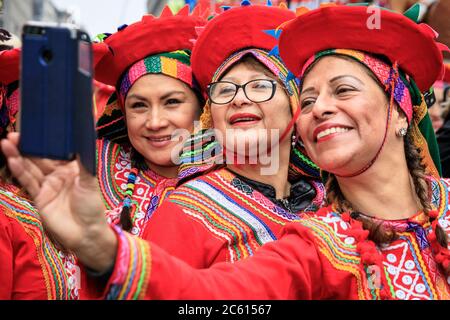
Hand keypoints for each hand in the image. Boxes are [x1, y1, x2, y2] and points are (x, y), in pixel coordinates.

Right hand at [1, 132, 116, 271]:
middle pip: (40, 158)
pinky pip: (28, 182)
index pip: (57, 151)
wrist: (86, 233)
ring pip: (31, 168)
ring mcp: (47, 186)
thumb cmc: (92, 206)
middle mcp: (58, 175)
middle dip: (28, 146)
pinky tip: (11, 159)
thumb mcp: (90, 181)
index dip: (47, 141)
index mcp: (72, 168)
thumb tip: (82, 141)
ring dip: (19, 156)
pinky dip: (20, 171)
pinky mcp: (39, 197)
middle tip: (15, 133)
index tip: (38, 128)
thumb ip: (83, 162)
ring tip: (7, 142)